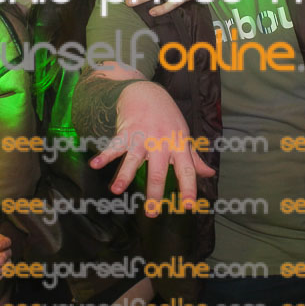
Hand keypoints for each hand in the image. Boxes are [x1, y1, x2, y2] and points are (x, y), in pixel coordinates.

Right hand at [89, 82, 214, 216]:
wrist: (147, 92)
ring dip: (124, 175)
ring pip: (133, 159)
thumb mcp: (184, 135)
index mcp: (178, 146)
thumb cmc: (167, 117)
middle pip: (158, 171)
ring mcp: (143, 137)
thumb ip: (194, 158)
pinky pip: (114, 146)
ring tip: (116, 190)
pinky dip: (104, 155)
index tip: (189, 206)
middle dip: (155, 193)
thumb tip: (210, 173)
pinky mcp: (126, 131)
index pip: (187, 170)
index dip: (189, 188)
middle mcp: (161, 143)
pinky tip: (95, 164)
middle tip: (152, 213)